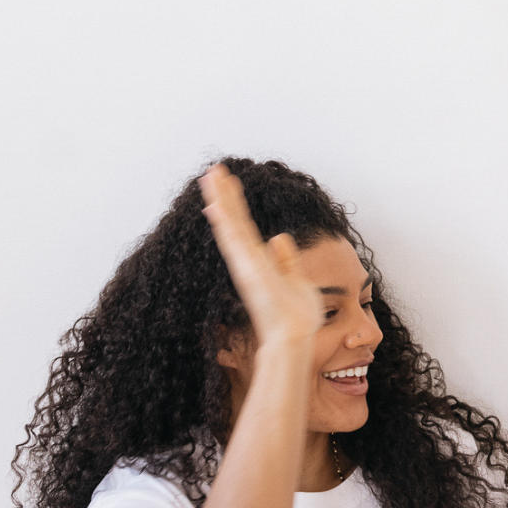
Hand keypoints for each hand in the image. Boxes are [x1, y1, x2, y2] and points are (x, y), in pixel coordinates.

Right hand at [200, 163, 322, 350]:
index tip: (228, 184)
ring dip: (221, 199)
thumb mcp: (296, 279)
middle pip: (234, 222)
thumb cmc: (297, 316)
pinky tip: (215, 203)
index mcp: (259, 262)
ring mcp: (246, 265)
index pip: (245, 228)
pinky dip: (225, 220)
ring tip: (211, 174)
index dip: (235, 206)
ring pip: (231, 225)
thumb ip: (287, 259)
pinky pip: (235, 239)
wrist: (294, 337)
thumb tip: (280, 236)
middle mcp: (248, 261)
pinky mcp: (247, 269)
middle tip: (214, 170)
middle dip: (224, 195)